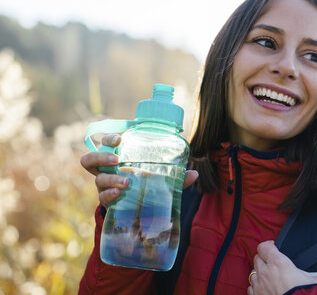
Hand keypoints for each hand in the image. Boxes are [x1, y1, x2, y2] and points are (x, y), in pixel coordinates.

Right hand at [80, 134, 198, 207]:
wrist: (138, 210)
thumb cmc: (147, 185)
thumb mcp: (160, 178)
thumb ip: (175, 176)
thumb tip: (194, 174)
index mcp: (118, 157)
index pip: (106, 142)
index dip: (109, 138)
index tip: (120, 140)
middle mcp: (107, 170)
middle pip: (89, 159)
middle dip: (101, 157)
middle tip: (117, 160)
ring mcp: (104, 186)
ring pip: (96, 178)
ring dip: (109, 179)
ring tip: (126, 182)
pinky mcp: (107, 201)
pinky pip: (102, 197)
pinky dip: (110, 195)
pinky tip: (120, 195)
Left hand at [247, 240, 316, 294]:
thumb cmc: (309, 294)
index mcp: (278, 263)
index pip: (263, 246)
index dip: (268, 245)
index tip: (273, 247)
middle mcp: (266, 273)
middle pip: (257, 258)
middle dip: (264, 259)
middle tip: (272, 263)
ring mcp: (259, 286)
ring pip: (253, 273)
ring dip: (259, 273)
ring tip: (268, 277)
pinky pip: (251, 288)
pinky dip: (256, 286)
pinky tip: (264, 288)